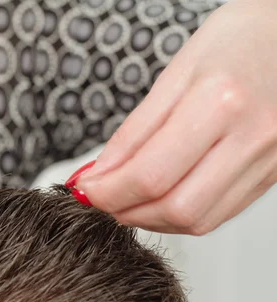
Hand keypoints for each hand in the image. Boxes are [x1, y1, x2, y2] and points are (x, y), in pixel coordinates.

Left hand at [76, 0, 276, 235]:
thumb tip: (99, 174)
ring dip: (149, 219)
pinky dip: (178, 216)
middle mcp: (251, 137)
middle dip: (125, 210)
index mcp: (220, 102)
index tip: (83, 189)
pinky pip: (218, 214)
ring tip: (125, 199)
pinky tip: (159, 199)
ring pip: (197, 220)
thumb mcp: (176, 73)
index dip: (107, 191)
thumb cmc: (238, 41)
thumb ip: (135, 131)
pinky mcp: (272, 175)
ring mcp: (267, 161)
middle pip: (175, 207)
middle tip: (100, 198)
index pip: (149, 174)